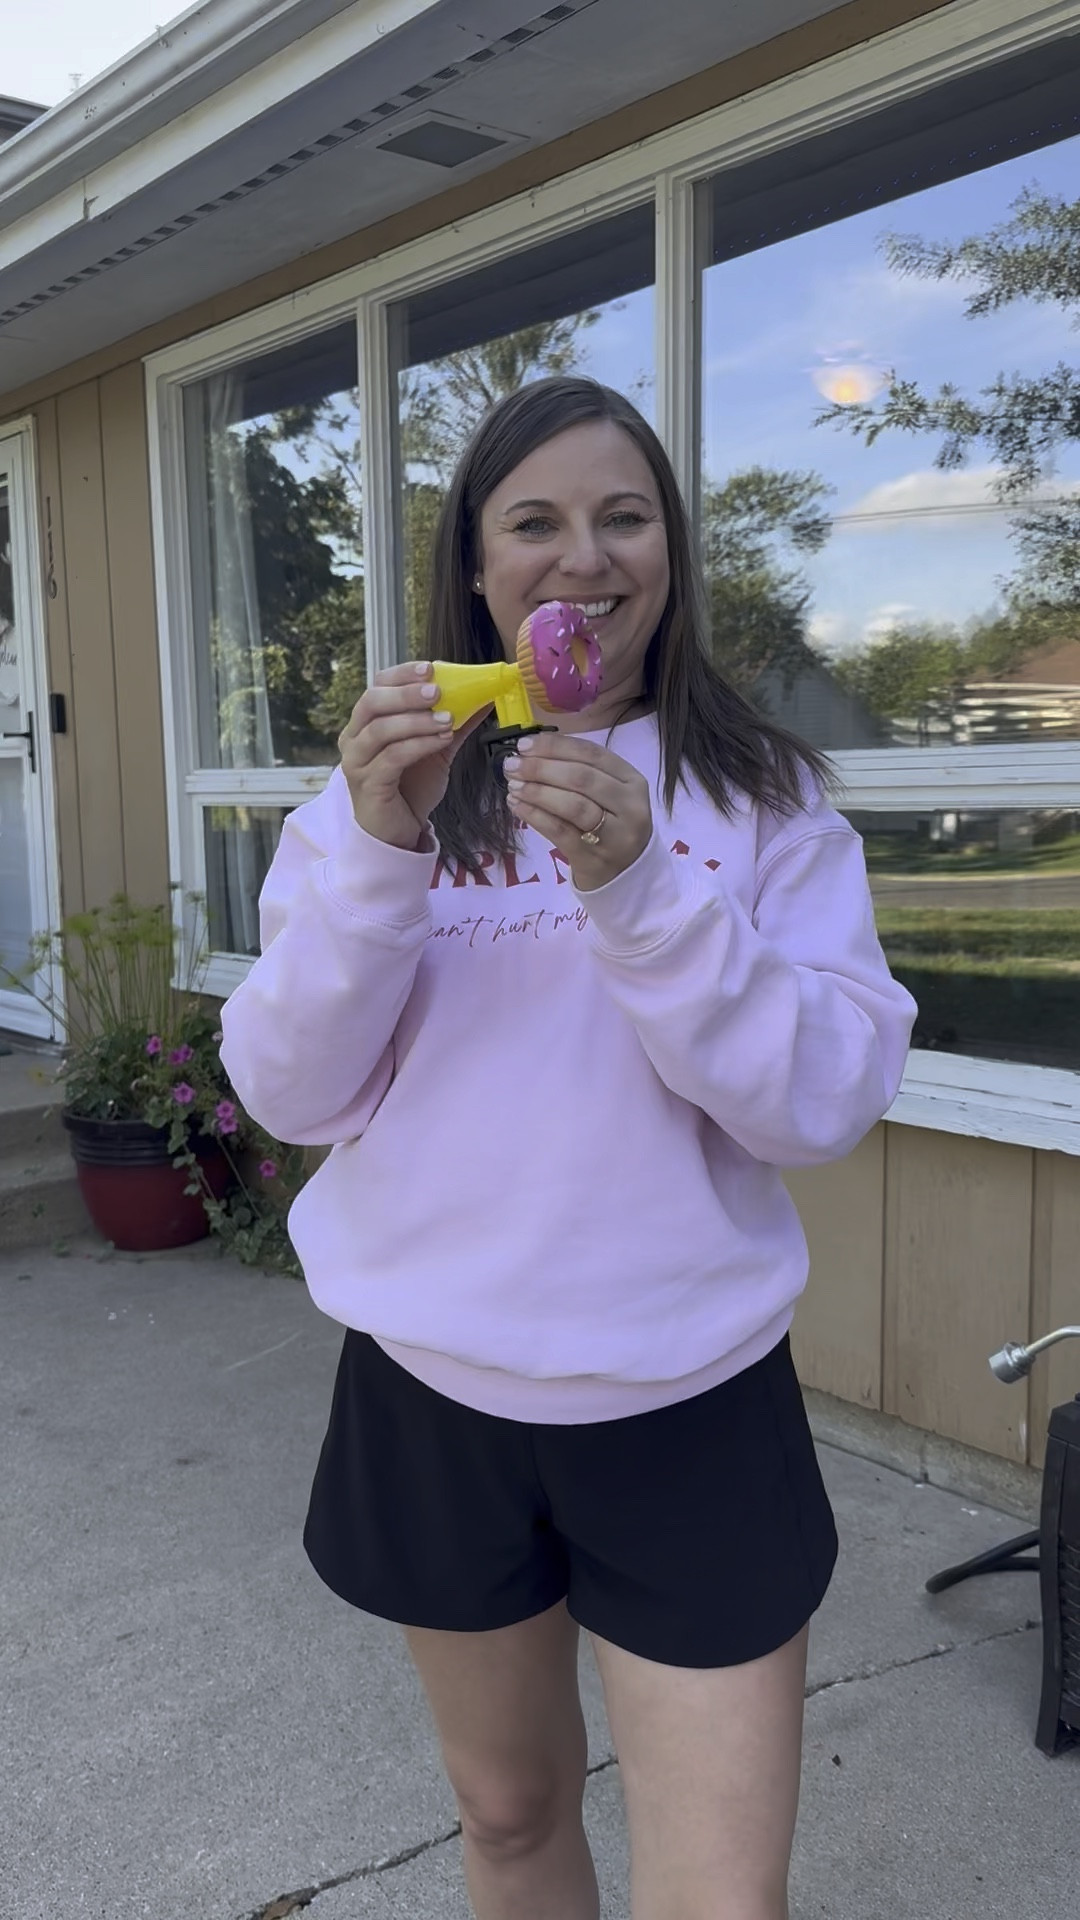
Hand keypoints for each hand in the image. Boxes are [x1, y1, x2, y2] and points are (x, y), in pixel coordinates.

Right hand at [339, 664, 491, 850]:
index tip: (430, 668)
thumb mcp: (435, 750)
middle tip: (437, 691)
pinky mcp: (368, 784)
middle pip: (371, 702)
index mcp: (366, 722)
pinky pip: (391, 757)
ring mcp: (357, 762)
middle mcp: (353, 738)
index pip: (377, 685)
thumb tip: (482, 696)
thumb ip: (453, 723)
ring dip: (416, 720)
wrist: (399, 832)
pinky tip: (441, 740)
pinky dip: (418, 745)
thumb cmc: (411, 788)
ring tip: (448, 719)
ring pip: (380, 729)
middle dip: (406, 693)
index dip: (402, 674)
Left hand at [503, 733, 652, 889]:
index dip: (555, 746)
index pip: (592, 754)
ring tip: (513, 786)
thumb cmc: (610, 824)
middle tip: (512, 766)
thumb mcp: (608, 794)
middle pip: (582, 778)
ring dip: (537, 792)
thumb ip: (579, 770)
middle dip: (541, 768)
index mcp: (632, 780)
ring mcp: (615, 834)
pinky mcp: (594, 857)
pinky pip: (560, 831)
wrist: (625, 874)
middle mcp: (629, 805)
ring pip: (573, 805)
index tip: (525, 745)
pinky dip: (535, 816)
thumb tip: (532, 751)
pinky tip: (517, 806)